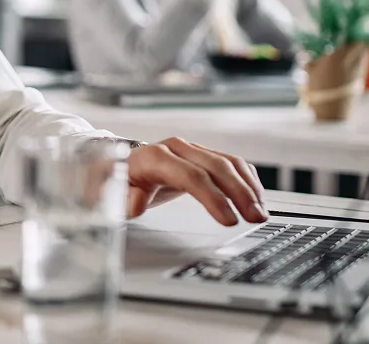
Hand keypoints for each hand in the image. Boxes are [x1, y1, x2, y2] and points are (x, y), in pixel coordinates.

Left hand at [125, 137, 267, 225]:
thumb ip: (121, 199)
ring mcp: (189, 150)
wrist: (112, 162)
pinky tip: (255, 197)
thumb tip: (135, 204)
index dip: (212, 197)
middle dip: (239, 193)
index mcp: (153, 157)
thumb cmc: (112, 180)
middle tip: (254, 218)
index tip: (228, 219)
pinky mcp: (200, 155)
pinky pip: (229, 163)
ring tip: (260, 212)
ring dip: (247, 187)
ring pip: (227, 163)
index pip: (190, 175)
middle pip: (215, 167)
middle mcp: (175, 148)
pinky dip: (245, 180)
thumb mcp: (108, 192)